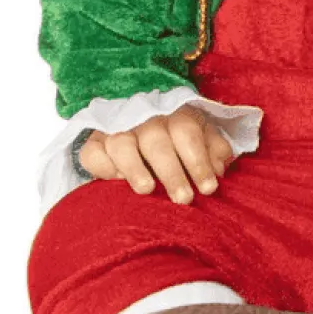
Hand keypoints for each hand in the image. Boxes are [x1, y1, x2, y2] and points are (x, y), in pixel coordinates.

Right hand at [78, 104, 235, 202]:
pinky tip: (117, 181)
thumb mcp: (201, 137)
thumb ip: (213, 150)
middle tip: (184, 199)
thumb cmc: (177, 137)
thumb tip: (219, 169)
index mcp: (175, 114)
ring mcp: (117, 129)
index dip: (198, 161)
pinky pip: (93, 154)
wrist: (136, 120)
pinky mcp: (94, 144)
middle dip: (172, 171)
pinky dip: (104, 167)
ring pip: (122, 144)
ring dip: (134, 167)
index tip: (209, 188)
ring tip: (147, 190)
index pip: (188, 133)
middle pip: (157, 141)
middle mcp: (145, 118)